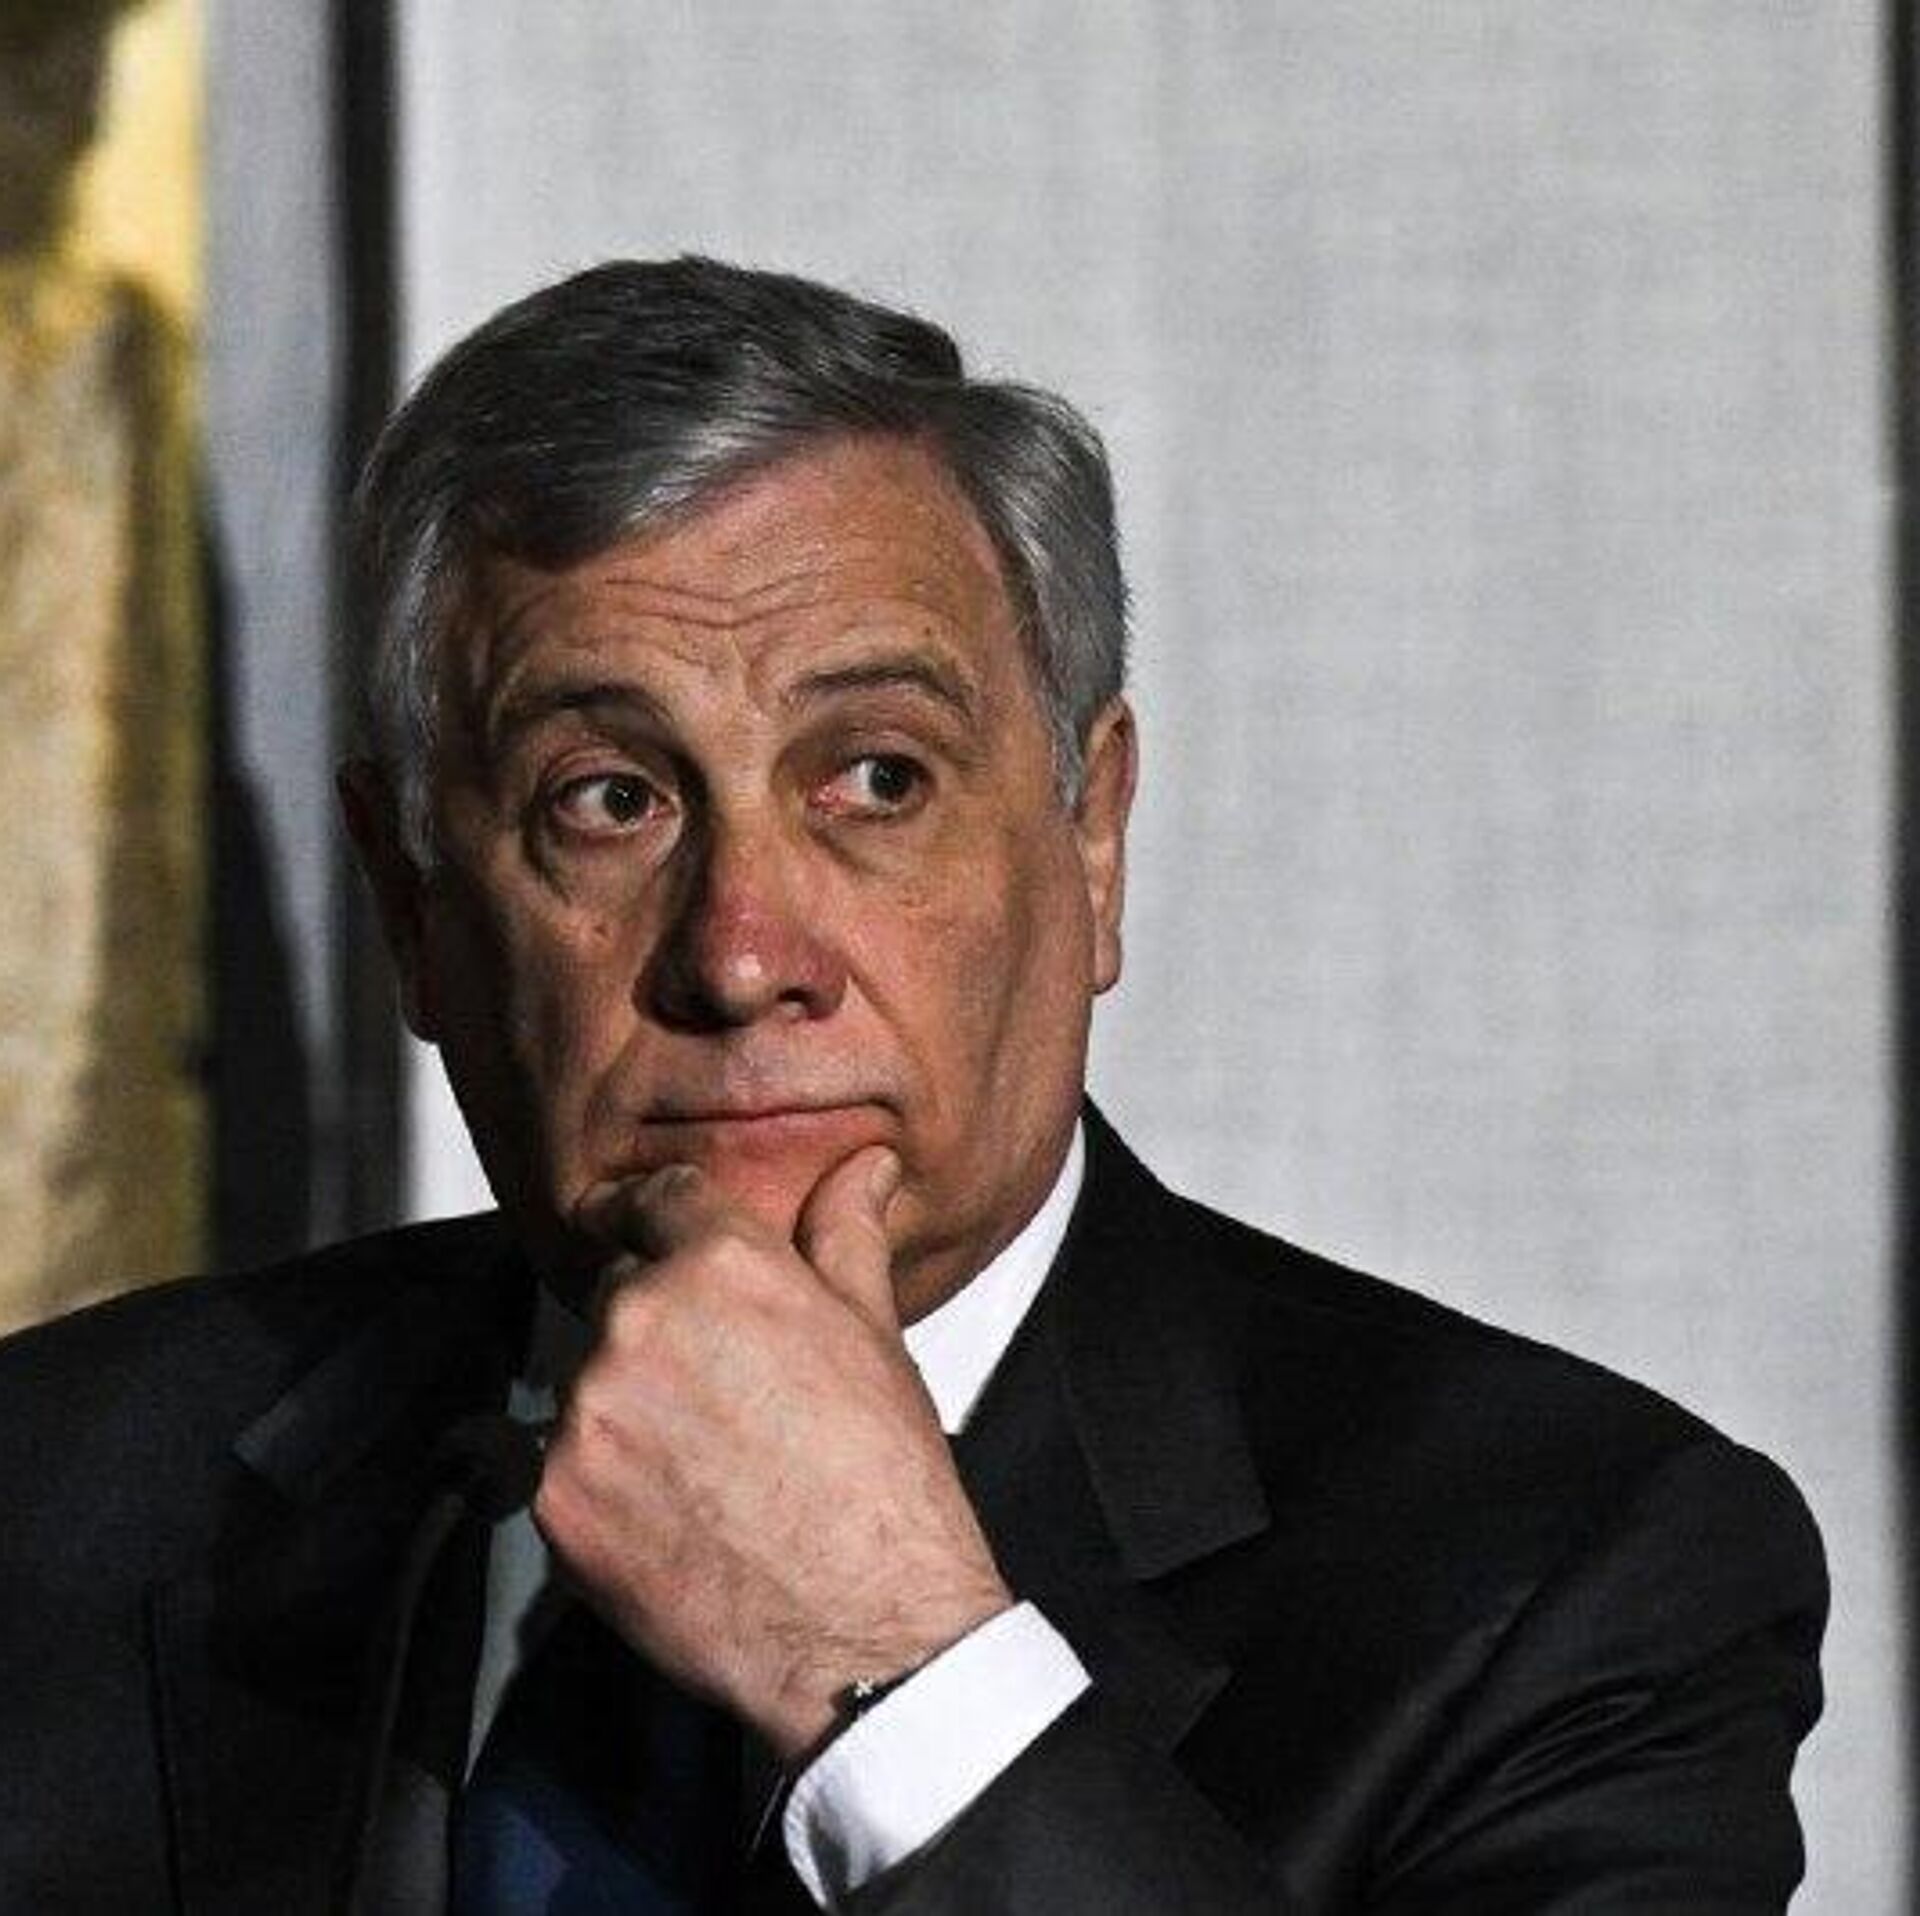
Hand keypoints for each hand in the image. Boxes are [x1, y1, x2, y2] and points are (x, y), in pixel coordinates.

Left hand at [533, 1145, 1013, 1759]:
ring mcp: (587, 1411)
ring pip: (586, 1381)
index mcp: (722, 1265)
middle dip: (657, 1328)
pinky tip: (668, 1515)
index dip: (654, 1215)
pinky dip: (596, 1486)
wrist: (866, 1628)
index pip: (654, 1198)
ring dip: (624, 1409)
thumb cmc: (882, 1485)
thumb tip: (861, 1168)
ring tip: (704, 1467)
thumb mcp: (876, 1337)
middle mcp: (640, 1321)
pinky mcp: (552, 1497)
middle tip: (719, 1394)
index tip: (640, 1229)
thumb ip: (846, 1235)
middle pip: (618, 1293)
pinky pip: (552, 1464)